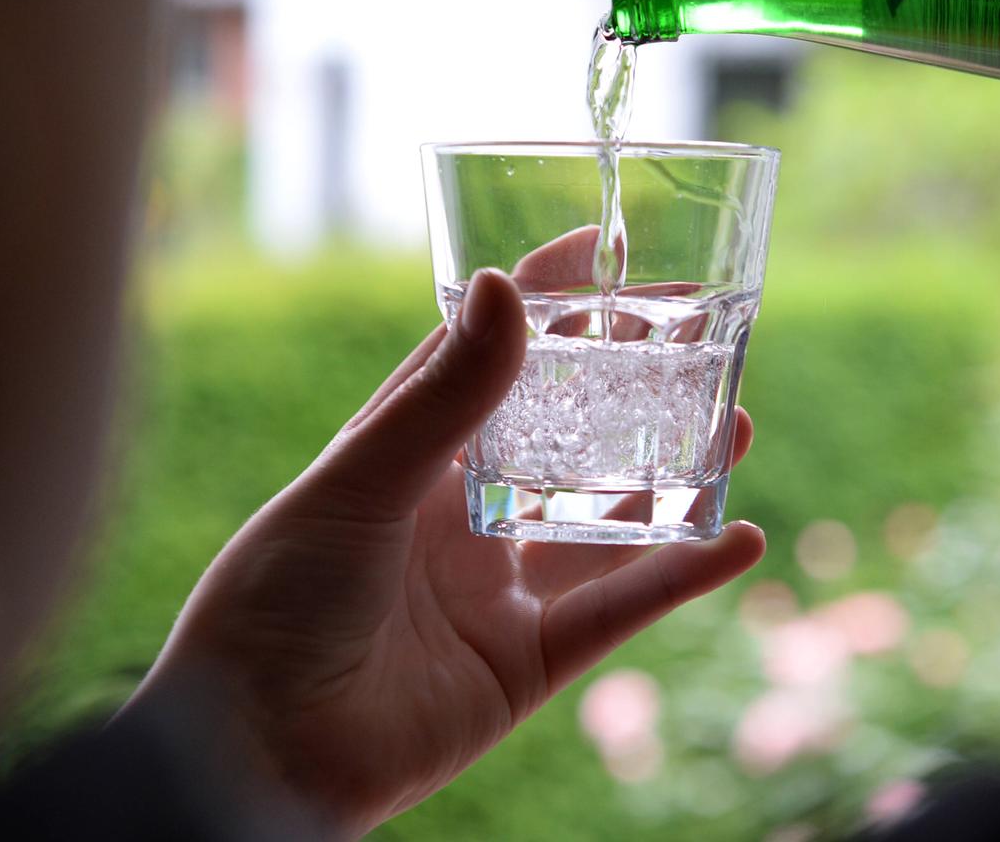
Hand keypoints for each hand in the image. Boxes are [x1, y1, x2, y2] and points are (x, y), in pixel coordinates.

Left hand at [125, 258, 764, 836]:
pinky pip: (620, 608)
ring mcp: (494, 587)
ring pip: (604, 518)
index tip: (599, 252)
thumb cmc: (278, 598)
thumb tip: (504, 286)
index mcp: (401, 456)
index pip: (480, 358)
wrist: (258, 748)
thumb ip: (442, 397)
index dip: (539, 305)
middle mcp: (455, 514)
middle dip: (626, 388)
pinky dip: (682, 575)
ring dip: (670, 473)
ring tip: (736, 422)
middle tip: (698, 338)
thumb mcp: (359, 481)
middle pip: (561, 434)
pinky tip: (741, 535)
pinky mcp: (526, 660)